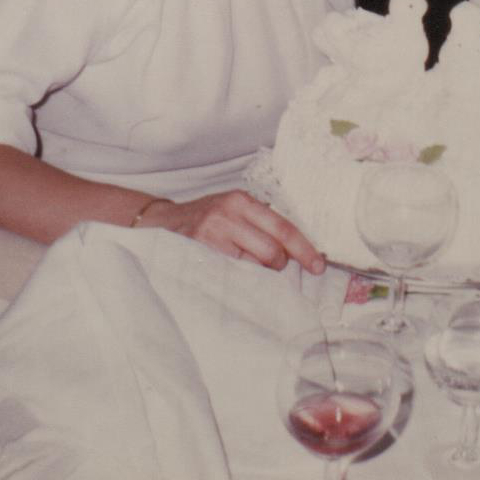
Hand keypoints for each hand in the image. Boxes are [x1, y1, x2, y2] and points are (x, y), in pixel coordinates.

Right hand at [136, 191, 325, 273]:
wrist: (160, 223)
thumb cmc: (206, 219)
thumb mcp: (233, 210)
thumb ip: (260, 223)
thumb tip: (297, 249)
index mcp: (242, 201)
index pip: (283, 228)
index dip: (304, 249)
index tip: (318, 266)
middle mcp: (227, 214)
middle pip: (272, 251)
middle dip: (278, 264)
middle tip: (270, 264)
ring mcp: (210, 235)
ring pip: (253, 266)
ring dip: (257, 272)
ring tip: (242, 263)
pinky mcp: (197, 254)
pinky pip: (232, 275)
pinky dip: (239, 279)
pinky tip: (232, 274)